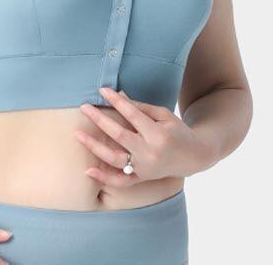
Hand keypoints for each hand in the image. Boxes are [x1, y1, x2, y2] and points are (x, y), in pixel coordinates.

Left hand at [74, 86, 215, 187]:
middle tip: (83, 107)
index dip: (116, 101)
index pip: (132, 114)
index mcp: (157, 133)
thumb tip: (118, 95)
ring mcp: (144, 168)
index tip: (102, 90)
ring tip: (78, 134)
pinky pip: (120, 181)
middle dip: (99, 120)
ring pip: (115, 159)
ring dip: (94, 147)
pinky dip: (104, 178)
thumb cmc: (177, 131)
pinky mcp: (142, 178)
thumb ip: (140, 107)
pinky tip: (88, 171)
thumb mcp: (163, 115)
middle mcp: (150, 152)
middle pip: (119, 135)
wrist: (194, 157)